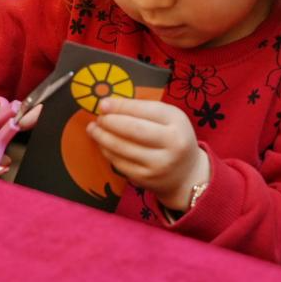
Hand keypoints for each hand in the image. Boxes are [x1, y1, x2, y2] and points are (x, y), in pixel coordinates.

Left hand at [87, 98, 209, 210]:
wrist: (186, 174)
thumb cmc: (173, 138)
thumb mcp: (169, 119)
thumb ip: (143, 110)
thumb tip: (108, 105)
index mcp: (177, 122)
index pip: (145, 110)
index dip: (121, 106)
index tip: (103, 103)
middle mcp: (171, 143)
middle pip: (133, 129)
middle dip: (110, 122)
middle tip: (98, 118)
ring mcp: (158, 164)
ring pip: (122, 148)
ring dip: (103, 137)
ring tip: (94, 129)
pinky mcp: (145, 178)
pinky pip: (120, 163)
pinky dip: (107, 151)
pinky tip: (103, 144)